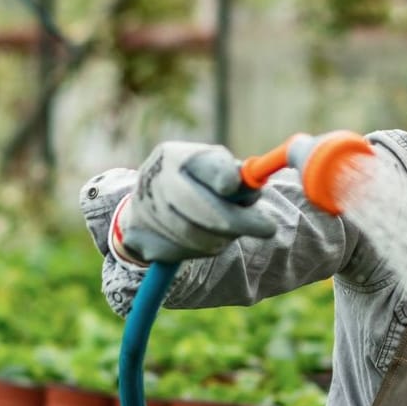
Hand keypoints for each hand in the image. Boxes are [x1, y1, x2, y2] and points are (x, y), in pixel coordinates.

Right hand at [113, 142, 276, 263]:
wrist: (145, 207)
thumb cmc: (194, 185)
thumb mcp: (215, 172)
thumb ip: (236, 178)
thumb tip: (253, 188)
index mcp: (174, 155)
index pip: (203, 165)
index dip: (223, 177)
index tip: (237, 188)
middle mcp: (155, 176)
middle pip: (197, 203)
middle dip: (237, 220)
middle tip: (269, 228)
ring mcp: (142, 206)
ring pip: (192, 233)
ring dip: (220, 238)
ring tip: (230, 234)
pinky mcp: (137, 236)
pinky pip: (178, 251)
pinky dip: (199, 250)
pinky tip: (203, 241)